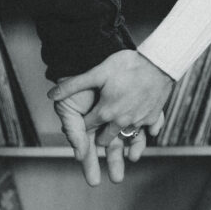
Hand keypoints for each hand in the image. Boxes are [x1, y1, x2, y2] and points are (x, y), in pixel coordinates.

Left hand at [49, 50, 173, 146]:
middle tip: (99, 137)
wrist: (159, 63)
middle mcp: (121, 121)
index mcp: (105, 112)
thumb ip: (73, 85)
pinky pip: (147, 131)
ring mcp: (138, 121)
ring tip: (122, 146)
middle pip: (106, 138)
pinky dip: (143, 131)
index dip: (84, 125)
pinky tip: (141, 128)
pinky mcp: (153, 118)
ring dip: (122, 141)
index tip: (83, 124)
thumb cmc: (127, 65)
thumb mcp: (97, 72)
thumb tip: (51, 94)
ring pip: (126, 137)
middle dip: (101, 138)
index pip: (88, 126)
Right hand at [53, 84, 140, 185]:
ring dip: (129, 152)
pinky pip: (140, 125)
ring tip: (131, 162)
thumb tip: (79, 155)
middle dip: (113, 164)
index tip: (94, 181)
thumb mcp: (68, 108)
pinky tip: (140, 144)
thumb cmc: (75, 84)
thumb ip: (73, 131)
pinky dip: (141, 135)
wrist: (88, 58)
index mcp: (87, 126)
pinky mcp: (134, 107)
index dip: (90, 166)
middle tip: (117, 179)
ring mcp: (119, 115)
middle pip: (110, 149)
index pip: (88, 151)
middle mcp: (103, 124)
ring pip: (126, 139)